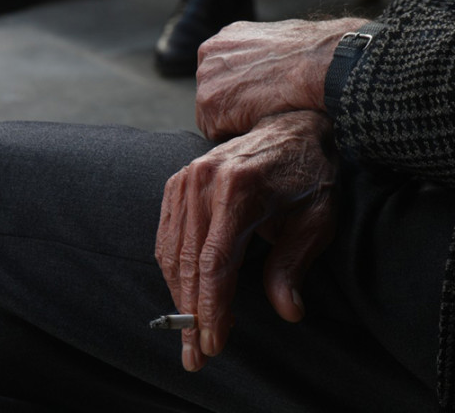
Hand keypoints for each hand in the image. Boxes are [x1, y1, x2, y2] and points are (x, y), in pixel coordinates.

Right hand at [155, 110, 337, 371]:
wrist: (290, 128)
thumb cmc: (308, 174)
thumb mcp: (316, 219)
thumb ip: (294, 263)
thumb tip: (288, 311)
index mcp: (240, 190)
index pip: (216, 263)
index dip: (212, 308)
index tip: (212, 345)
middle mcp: (205, 181)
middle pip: (188, 261)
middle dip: (190, 312)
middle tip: (194, 354)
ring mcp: (187, 178)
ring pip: (171, 250)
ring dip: (178, 293)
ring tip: (188, 328)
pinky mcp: (179, 181)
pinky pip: (166, 232)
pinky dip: (171, 266)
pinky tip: (181, 288)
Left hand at [196, 18, 367, 139]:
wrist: (314, 64)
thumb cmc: (305, 55)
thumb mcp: (270, 42)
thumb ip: (250, 56)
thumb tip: (253, 68)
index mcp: (221, 42)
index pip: (216, 79)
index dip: (237, 94)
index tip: (256, 96)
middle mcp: (207, 59)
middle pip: (211, 97)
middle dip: (231, 107)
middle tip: (260, 106)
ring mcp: (205, 81)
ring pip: (212, 116)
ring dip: (233, 121)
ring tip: (261, 112)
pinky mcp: (210, 105)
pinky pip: (216, 132)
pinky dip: (235, 133)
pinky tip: (257, 120)